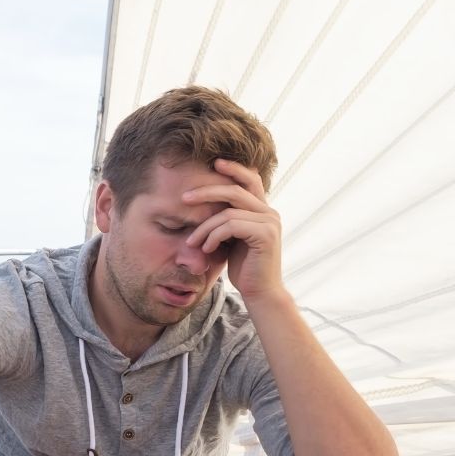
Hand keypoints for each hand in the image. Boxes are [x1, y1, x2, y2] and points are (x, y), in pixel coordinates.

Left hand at [181, 158, 283, 301]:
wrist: (259, 293)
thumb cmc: (243, 267)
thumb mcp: (231, 239)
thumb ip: (226, 221)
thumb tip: (203, 205)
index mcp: (262, 210)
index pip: (251, 179)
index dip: (234, 168)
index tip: (214, 162)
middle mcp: (269, 212)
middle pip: (235, 190)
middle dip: (207, 191)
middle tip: (184, 197)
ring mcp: (270, 222)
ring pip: (229, 212)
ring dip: (205, 226)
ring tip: (192, 242)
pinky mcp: (266, 235)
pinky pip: (232, 226)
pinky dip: (214, 236)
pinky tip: (207, 249)